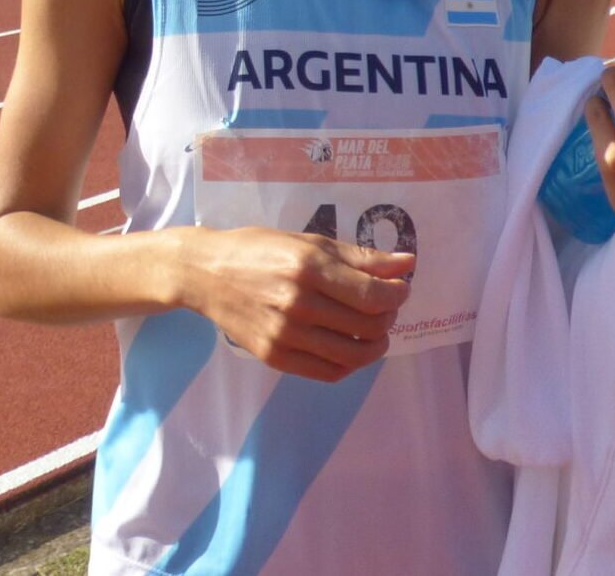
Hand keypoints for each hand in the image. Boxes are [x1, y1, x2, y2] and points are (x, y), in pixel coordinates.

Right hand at [181, 226, 413, 381]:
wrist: (207, 273)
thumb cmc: (260, 249)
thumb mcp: (309, 242)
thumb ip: (360, 256)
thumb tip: (408, 263)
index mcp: (309, 268)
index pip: (373, 295)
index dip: (397, 294)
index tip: (399, 287)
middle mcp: (299, 304)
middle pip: (368, 326)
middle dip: (388, 317)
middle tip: (385, 306)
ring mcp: (286, 335)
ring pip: (353, 355)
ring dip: (376, 344)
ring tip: (373, 329)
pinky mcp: (275, 358)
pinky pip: (329, 373)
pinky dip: (350, 363)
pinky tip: (350, 345)